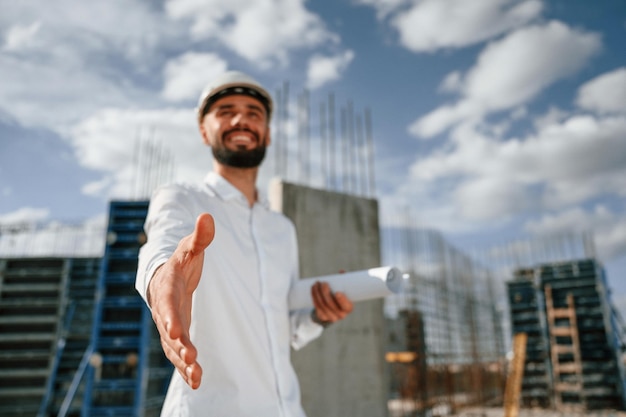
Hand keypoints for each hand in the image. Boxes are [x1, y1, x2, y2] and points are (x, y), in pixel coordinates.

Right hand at [147, 213, 214, 388]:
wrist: (165, 275)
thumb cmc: (180, 261)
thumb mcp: (190, 247)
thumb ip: (200, 237)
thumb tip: (207, 217)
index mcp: (167, 288)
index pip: (167, 304)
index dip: (171, 318)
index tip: (178, 333)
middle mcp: (164, 310)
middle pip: (169, 331)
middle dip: (179, 346)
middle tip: (191, 360)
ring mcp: (169, 324)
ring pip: (173, 347)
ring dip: (183, 363)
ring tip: (196, 378)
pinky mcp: (176, 335)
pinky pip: (178, 354)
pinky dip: (185, 368)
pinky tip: (196, 382)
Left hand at [311, 281, 353, 325]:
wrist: (334, 311)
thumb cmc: (342, 297)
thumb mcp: (346, 291)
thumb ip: (344, 281)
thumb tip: (341, 271)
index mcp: (349, 308)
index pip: (345, 305)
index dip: (341, 300)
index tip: (337, 292)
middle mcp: (341, 315)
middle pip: (330, 304)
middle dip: (325, 293)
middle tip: (324, 283)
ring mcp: (331, 317)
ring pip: (322, 304)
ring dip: (318, 293)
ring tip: (317, 283)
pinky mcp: (322, 316)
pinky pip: (316, 306)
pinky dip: (314, 296)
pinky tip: (313, 288)